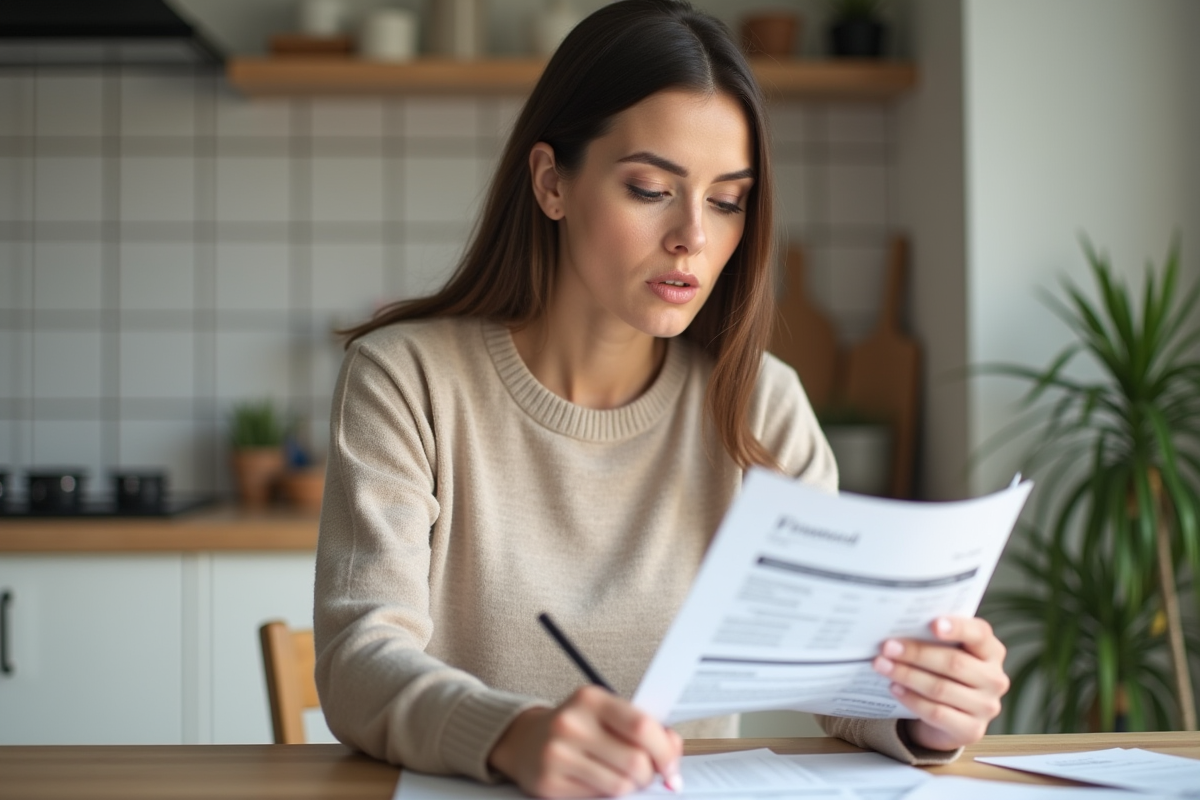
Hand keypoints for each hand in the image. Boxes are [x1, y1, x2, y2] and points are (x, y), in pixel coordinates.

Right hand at [488, 686, 682, 797]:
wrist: (526, 741)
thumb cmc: (578, 728)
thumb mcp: (607, 714)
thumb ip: (643, 727)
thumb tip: (673, 751)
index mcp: (591, 699)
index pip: (642, 726)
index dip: (665, 751)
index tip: (671, 766)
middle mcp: (571, 723)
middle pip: (635, 761)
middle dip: (650, 775)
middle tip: (648, 775)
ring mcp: (557, 754)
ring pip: (620, 785)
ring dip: (631, 788)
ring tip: (623, 778)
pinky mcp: (549, 783)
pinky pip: (598, 799)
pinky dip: (607, 795)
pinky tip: (599, 782)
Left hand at [872, 616, 1009, 751]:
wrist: (950, 719)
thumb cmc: (946, 674)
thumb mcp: (948, 652)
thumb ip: (935, 638)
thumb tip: (899, 628)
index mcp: (991, 652)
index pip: (979, 634)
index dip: (958, 628)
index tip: (933, 624)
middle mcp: (994, 679)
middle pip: (954, 663)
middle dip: (916, 653)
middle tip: (887, 647)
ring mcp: (986, 707)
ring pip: (941, 688)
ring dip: (907, 675)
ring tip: (882, 665)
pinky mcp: (971, 730)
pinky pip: (936, 713)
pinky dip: (912, 699)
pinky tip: (894, 688)